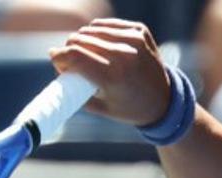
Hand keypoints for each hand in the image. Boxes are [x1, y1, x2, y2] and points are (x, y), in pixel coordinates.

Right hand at [48, 19, 170, 125]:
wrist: (164, 101)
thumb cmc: (129, 108)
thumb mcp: (100, 106)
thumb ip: (76, 89)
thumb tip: (58, 65)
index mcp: (114, 77)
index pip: (74, 56)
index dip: (59, 57)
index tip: (56, 61)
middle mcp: (125, 55)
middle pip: (80, 40)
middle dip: (69, 49)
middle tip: (69, 59)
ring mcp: (134, 40)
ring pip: (92, 29)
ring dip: (83, 40)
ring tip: (86, 53)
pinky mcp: (139, 31)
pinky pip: (107, 25)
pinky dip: (99, 33)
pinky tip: (100, 44)